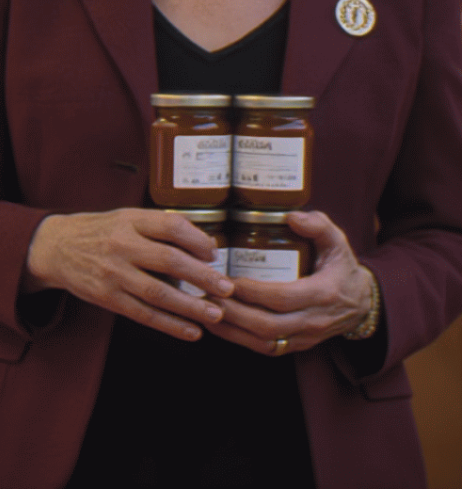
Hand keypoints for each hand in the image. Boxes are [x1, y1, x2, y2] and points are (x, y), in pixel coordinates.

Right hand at [25, 208, 231, 340]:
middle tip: (227, 288)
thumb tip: (206, 247)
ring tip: (216, 314)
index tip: (214, 255)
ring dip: (191, 306)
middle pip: (168, 260)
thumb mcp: (125, 218)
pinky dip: (170, 325)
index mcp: (128, 220)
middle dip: (202, 277)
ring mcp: (112, 273)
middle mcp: (120, 245)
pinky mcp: (107, 297)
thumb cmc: (100, 232)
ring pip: (158, 293)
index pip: (169, 226)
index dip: (197, 240)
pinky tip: (191, 331)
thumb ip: (160, 227)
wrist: (55, 247)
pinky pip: (143, 314)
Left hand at [205, 211, 375, 355]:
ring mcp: (305, 337)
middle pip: (268, 324)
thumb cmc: (342, 268)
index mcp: (323, 293)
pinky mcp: (296, 346)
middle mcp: (314, 320)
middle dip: (233, 311)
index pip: (282, 297)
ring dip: (230, 328)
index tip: (227, 278)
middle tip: (206, 292)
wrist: (361, 303)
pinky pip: (265, 348)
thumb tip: (292, 216)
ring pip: (263, 341)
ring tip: (203, 308)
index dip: (252, 291)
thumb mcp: (338, 242)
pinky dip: (238, 339)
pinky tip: (216, 324)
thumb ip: (319, 226)